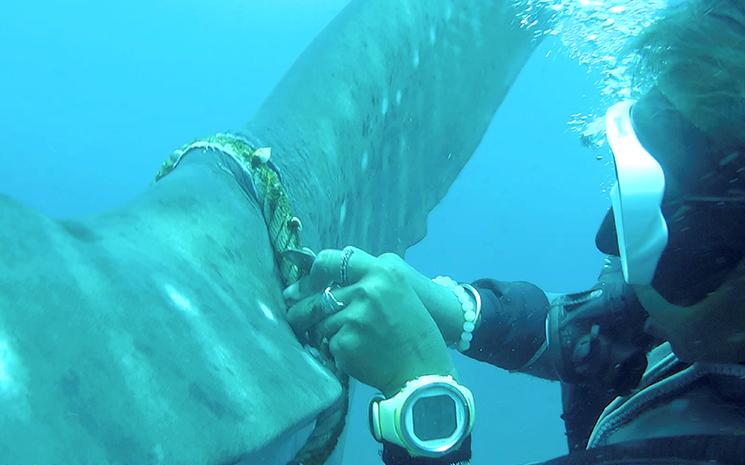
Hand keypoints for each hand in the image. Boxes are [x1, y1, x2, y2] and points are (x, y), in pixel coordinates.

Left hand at [284, 247, 454, 396]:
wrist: (423, 372)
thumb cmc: (412, 333)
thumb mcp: (399, 293)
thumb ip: (365, 281)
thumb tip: (319, 279)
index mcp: (383, 272)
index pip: (331, 259)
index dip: (314, 274)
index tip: (308, 285)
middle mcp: (368, 289)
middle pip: (317, 294)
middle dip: (302, 307)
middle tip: (295, 314)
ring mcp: (355, 316)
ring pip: (318, 320)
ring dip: (321, 332)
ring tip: (343, 339)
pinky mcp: (345, 341)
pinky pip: (325, 342)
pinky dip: (333, 350)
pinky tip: (353, 354)